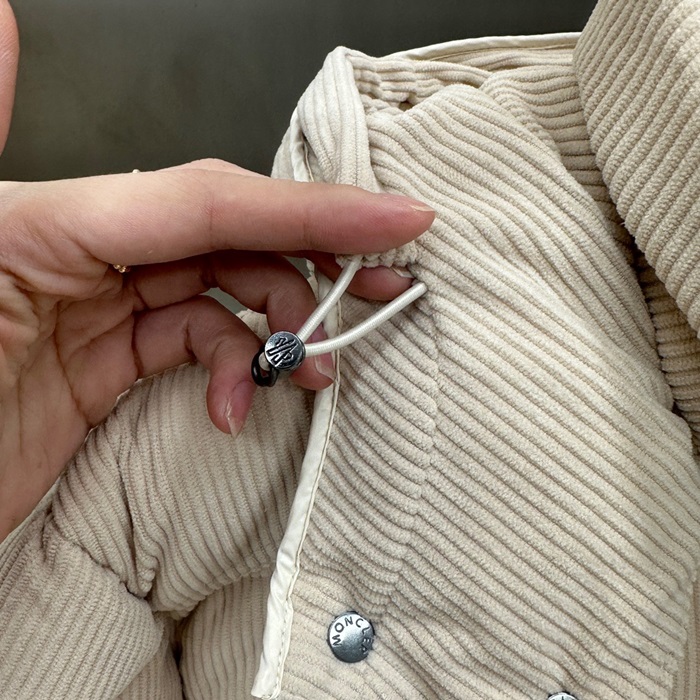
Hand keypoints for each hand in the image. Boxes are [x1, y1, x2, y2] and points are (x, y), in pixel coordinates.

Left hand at [0, 2, 433, 540]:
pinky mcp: (110, 362)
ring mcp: (103, 310)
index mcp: (53, 221)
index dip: (311, 210)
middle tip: (387, 287)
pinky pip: (200, 345)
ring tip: (315, 371)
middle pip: (233, 239)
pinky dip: (237, 371)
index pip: (211, 202)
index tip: (396, 218)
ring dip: (283, 329)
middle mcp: (88, 253)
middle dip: (318, 262)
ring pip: (227, 295)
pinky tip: (240, 404)